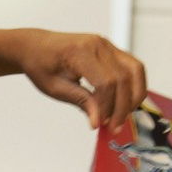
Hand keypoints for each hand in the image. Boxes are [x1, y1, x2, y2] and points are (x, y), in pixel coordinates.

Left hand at [10, 30, 145, 129]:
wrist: (36, 46)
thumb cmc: (41, 64)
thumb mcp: (55, 88)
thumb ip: (80, 101)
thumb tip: (98, 121)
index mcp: (80, 52)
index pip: (106, 82)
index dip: (107, 106)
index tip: (101, 122)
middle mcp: (98, 45)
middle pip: (124, 77)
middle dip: (123, 106)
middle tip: (114, 126)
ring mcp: (107, 45)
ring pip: (135, 70)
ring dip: (135, 95)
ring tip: (123, 115)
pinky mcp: (111, 50)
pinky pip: (132, 67)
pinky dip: (133, 86)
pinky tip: (123, 102)